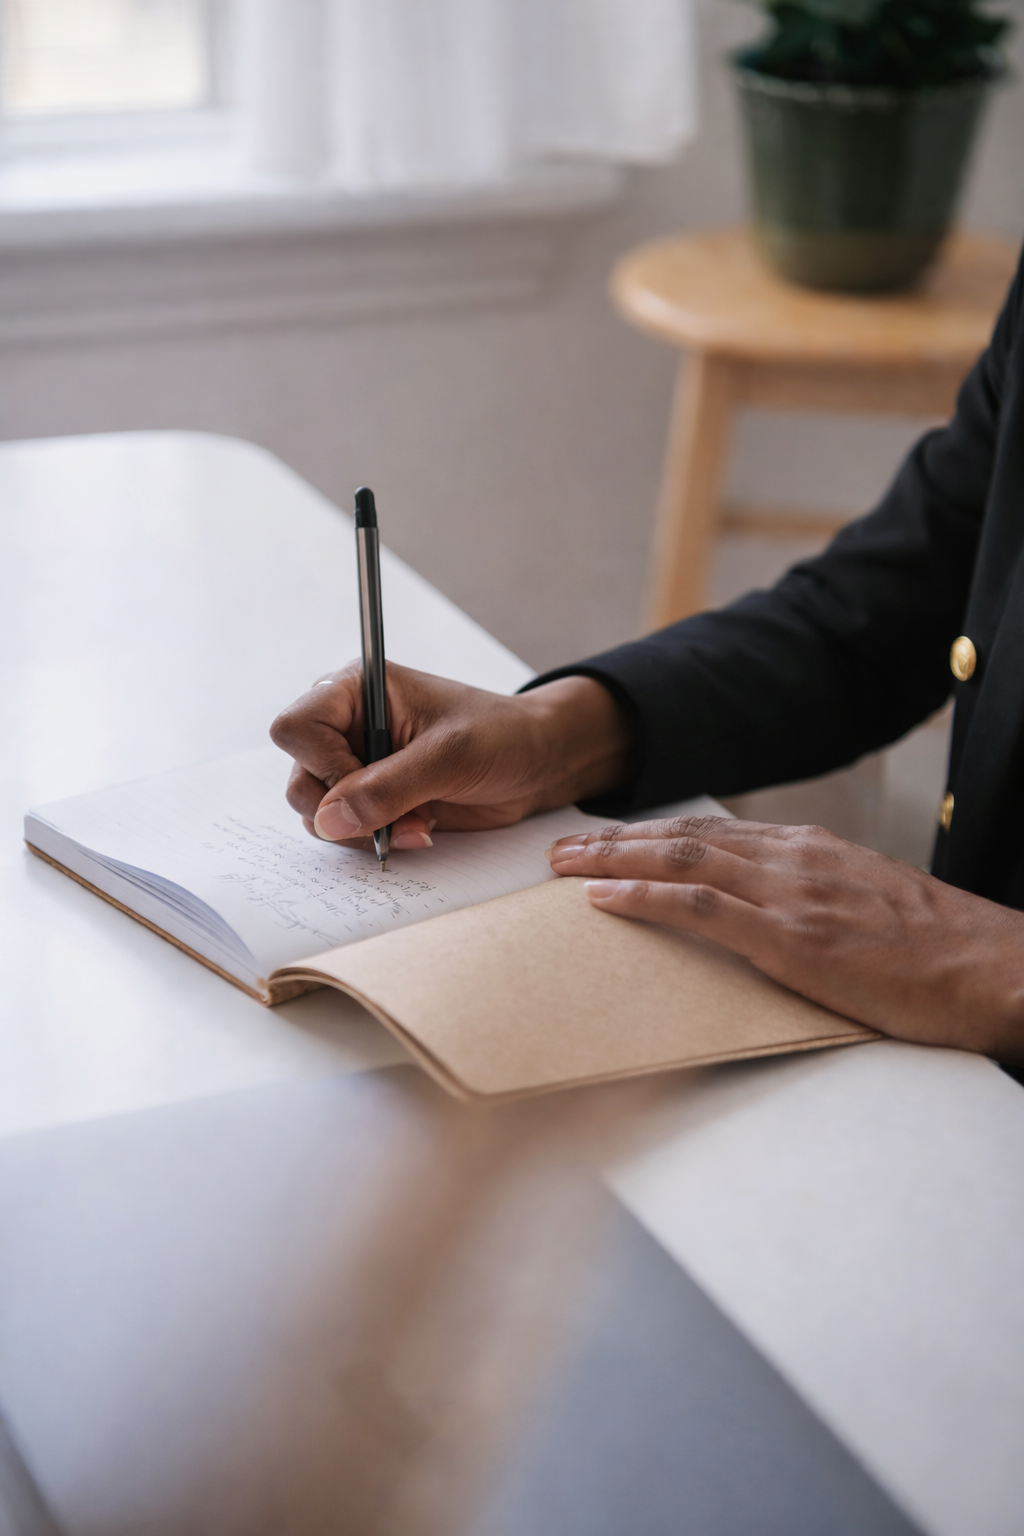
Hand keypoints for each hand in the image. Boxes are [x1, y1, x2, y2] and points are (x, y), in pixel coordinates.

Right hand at [269, 661, 633, 851]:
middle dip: (344, 810)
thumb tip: (328, 820)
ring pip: (318, 812)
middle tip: (397, 817)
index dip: (322, 765)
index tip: (365, 784)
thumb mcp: (448, 757)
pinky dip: (375, 839)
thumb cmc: (501, 737)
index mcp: (356, 690)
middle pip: (300, 777)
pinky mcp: (374, 799)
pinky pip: (346, 830)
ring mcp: (358, 765)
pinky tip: (417, 829)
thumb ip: (387, 788)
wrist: (538, 763)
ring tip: (416, 825)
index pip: (297, 727)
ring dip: (363, 830)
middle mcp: (348, 726)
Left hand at [546, 816, 1023, 1064]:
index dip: (650, 835)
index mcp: (809, 851)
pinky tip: (605, 900)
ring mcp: (791, 895)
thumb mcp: (868, 905)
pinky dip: (645, 898)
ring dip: (611, 860)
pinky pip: (701, 908)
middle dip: (614, 840)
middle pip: (682, 836)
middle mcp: (793, 860)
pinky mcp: (793, 938)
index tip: (607, 841)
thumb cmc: (938, 950)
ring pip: (680, 860)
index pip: (711, 833)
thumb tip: (770, 916)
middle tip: (560, 847)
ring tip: (562, 865)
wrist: (993, 967)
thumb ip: (814, 899)